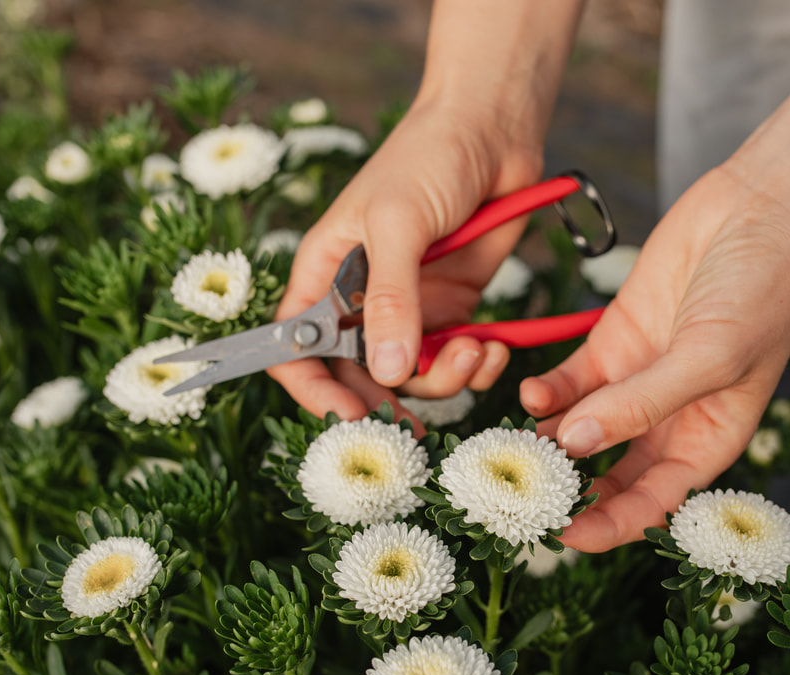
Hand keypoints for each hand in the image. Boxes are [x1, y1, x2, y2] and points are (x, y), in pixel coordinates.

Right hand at [266, 102, 540, 426]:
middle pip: (354, 376)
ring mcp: (409, 308)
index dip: (310, 389)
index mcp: (324, 272)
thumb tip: (383, 370)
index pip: (295, 347)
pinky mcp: (453, 311)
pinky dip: (475, 367)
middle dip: (384, 403)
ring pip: (411, 377)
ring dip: (443, 381)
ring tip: (474, 352)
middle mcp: (361, 299)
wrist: (494, 132)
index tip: (344, 415)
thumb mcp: (398, 222)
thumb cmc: (428, 157)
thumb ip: (390, 297)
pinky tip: (493, 349)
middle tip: (415, 427)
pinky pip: (455, 361)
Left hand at [521, 168, 789, 550]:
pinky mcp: (611, 343)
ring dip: (547, 442)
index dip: (611, 526)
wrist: (762, 208)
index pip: (654, 502)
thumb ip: (643, 404)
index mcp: (708, 441)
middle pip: (609, 475)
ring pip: (580, 430)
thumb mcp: (710, 356)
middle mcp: (669, 421)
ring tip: (513, 447)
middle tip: (521, 495)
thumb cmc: (762, 289)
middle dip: (568, 490)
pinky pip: (569, 383)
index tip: (565, 539)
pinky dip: (547, 394)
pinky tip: (530, 395)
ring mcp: (636, 382)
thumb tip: (576, 446)